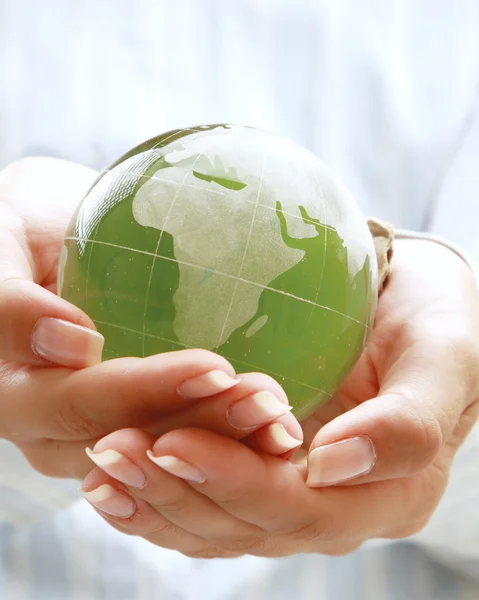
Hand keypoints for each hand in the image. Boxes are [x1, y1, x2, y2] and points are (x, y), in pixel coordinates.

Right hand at [0, 158, 301, 480]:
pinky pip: (182, 443)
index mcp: (13, 392)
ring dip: (228, 445)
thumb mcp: (2, 235)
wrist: (53, 235)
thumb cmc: (23, 223)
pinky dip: (233, 440)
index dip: (145, 392)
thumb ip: (11, 301)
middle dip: (203, 428)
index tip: (216, 367)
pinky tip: (280, 425)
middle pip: (130, 444)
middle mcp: (52, 429)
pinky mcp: (134, 423)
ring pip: (162, 457)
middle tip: (270, 403)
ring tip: (285, 421)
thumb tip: (71, 343)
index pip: (79, 402)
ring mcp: (94, 432)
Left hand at [81, 237, 478, 556]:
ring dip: (155, 497)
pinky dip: (157, 494)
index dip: (235, 483)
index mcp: (387, 493)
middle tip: (113, 448)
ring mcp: (295, 493)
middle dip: (177, 492)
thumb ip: (408, 422)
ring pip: (216, 522)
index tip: (174, 442)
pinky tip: (111, 475)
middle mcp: (335, 507)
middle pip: (247, 524)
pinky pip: (206, 501)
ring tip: (101, 460)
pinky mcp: (263, 471)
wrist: (411, 305)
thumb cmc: (436, 322)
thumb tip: (331, 465)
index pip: (300, 509)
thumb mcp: (445, 358)